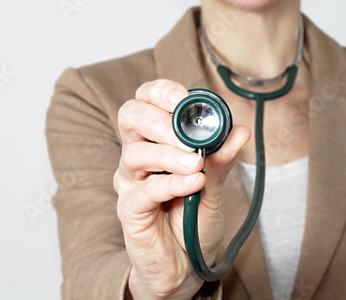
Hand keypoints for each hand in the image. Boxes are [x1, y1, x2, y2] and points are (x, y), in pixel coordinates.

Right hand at [114, 79, 250, 298]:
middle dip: (159, 118)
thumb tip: (239, 131)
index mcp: (155, 141)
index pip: (145, 101)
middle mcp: (137, 156)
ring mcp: (130, 182)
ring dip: (167, 154)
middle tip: (188, 134)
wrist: (185, 265)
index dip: (160, 92)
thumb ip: (220, 159)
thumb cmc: (193, 221)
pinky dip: (169, 184)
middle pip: (130, 117)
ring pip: (134, 153)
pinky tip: (192, 184)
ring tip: (196, 165)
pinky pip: (143, 191)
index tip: (183, 98)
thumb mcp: (214, 186)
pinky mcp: (129, 209)